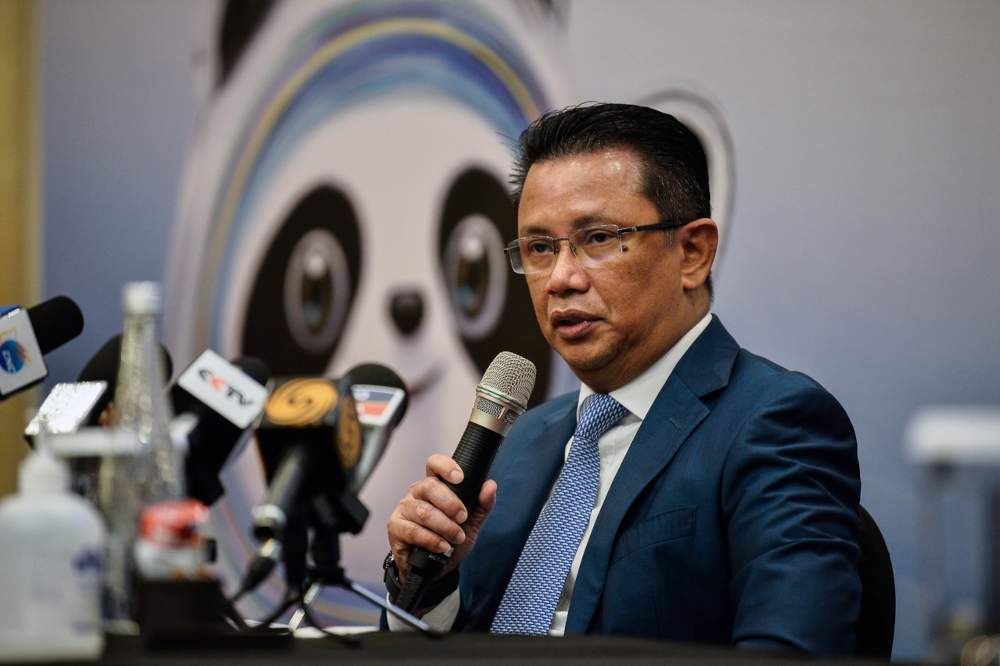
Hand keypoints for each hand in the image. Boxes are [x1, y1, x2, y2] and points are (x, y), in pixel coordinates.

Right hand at [387, 453, 496, 582]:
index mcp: (434, 485)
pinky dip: (431, 540)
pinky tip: (442, 546)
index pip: (434, 464)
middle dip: (451, 503)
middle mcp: (416, 493)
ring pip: (423, 511)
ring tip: (456, 537)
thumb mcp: (471, 523)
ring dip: (444, 526)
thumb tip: (491, 485)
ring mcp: (404, 509)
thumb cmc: (450, 540)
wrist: (435, 570)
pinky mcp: (396, 527)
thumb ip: (482, 505)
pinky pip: (413, 530)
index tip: (459, 478)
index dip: (445, 466)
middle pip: (430, 486)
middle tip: (462, 518)